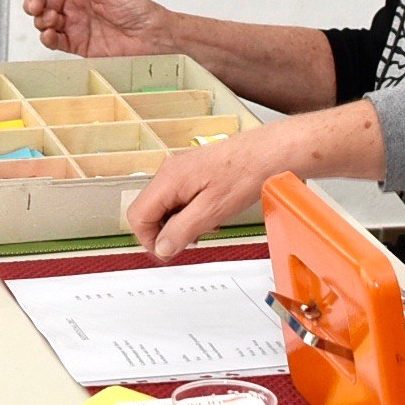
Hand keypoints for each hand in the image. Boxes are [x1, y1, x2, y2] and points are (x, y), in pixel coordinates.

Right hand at [17, 0, 172, 57]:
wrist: (153, 37)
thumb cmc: (137, 9)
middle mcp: (76, 6)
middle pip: (44, 1)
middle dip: (34, 3)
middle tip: (35, 6)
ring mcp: (76, 25)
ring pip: (46, 21)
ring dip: (41, 20)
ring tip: (50, 20)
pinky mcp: (79, 45)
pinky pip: (55, 41)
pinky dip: (47, 38)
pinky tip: (49, 34)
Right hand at [125, 137, 273, 258]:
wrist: (267, 153)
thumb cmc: (245, 174)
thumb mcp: (211, 211)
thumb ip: (181, 231)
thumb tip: (162, 247)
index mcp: (168, 180)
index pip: (137, 216)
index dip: (149, 239)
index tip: (167, 252)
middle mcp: (169, 172)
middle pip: (148, 210)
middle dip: (164, 232)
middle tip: (187, 243)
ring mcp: (180, 170)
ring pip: (164, 205)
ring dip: (177, 223)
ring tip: (203, 229)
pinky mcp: (193, 171)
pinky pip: (178, 197)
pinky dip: (188, 212)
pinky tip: (209, 216)